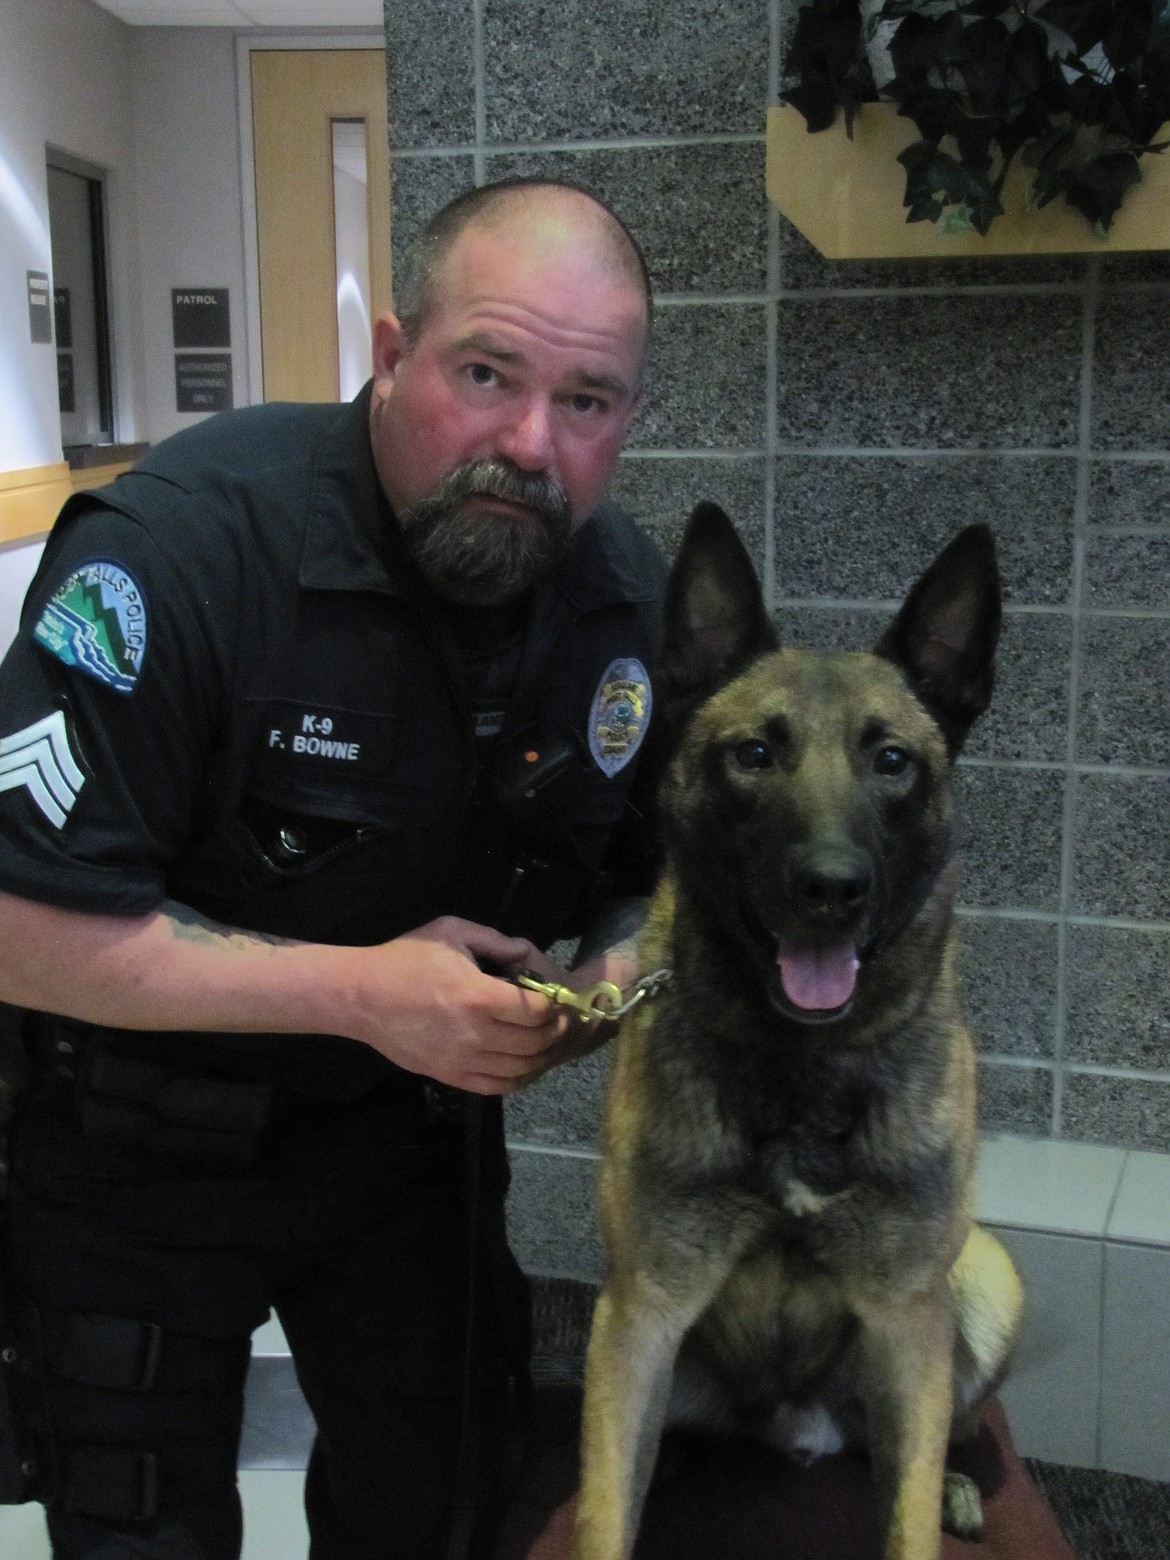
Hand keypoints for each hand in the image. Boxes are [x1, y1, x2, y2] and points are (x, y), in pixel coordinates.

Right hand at [348, 916, 570, 1093]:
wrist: (361, 996)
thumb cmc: (405, 959)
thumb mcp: (452, 932)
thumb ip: (495, 941)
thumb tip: (527, 953)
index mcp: (478, 996)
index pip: (537, 1010)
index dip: (555, 1004)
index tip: (557, 997)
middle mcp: (474, 1034)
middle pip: (535, 1042)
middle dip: (555, 1030)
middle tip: (560, 1019)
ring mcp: (461, 1061)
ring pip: (520, 1069)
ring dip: (541, 1057)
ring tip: (546, 1041)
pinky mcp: (449, 1077)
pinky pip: (496, 1087)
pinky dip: (518, 1079)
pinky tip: (523, 1064)